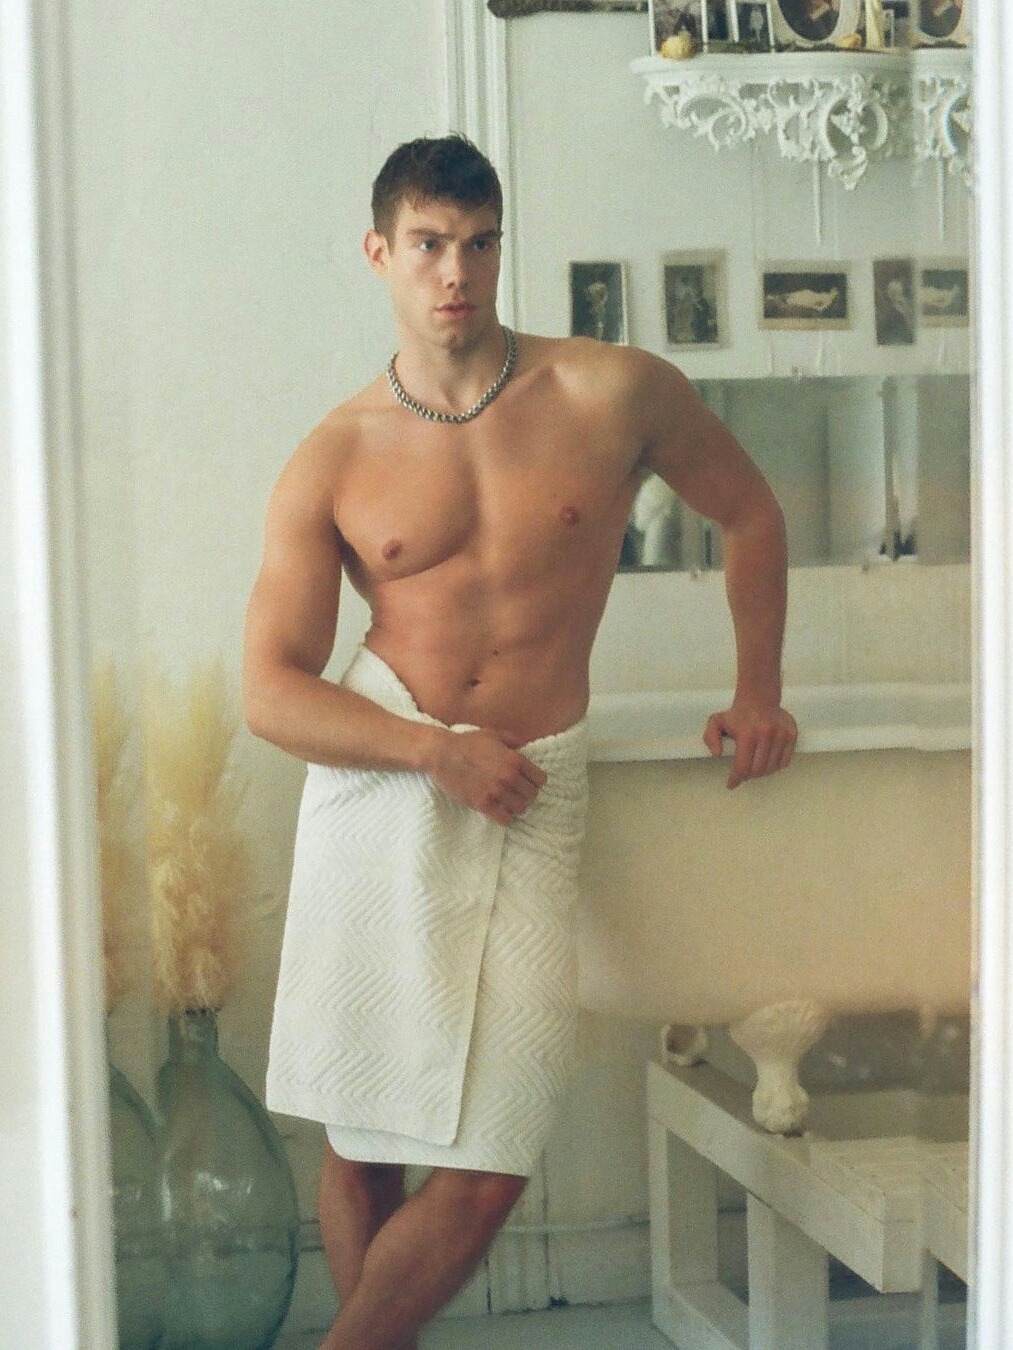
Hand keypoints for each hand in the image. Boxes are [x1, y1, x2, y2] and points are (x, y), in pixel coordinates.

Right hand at [426, 727, 547, 825]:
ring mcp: (496, 791)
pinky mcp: (483, 803)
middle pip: (532, 795)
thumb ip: (511, 740)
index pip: (540, 779)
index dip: (536, 781)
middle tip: (518, 794)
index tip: (528, 782)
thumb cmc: (467, 742)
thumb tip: (523, 745)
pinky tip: (500, 812)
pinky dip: (506, 817)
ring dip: (517, 807)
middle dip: (527, 795)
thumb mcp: (492, 735)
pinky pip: (504, 819)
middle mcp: (509, 776)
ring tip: (510, 804)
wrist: (443, 754)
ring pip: (521, 808)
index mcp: (515, 759)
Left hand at [702, 700, 797, 789]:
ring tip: (754, 769)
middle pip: (757, 770)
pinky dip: (775, 767)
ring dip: (762, 773)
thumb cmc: (737, 714)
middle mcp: (765, 734)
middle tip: (743, 774)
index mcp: (747, 732)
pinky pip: (784, 761)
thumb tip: (717, 755)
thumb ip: (710, 738)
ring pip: (772, 768)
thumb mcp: (716, 722)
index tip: (731, 784)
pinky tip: (767, 762)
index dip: (736, 778)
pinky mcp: (791, 735)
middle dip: (748, 776)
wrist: (759, 698)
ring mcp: (781, 734)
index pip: (742, 765)